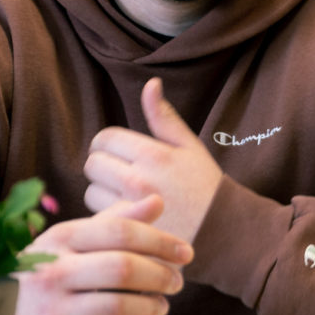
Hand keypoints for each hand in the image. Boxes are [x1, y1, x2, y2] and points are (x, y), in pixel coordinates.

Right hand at [7, 195, 192, 314]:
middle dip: (160, 276)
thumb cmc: (41, 272)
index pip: (120, 231)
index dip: (161, 241)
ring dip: (149, 309)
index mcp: (60, 239)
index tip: (186, 253)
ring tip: (159, 307)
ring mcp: (50, 312)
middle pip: (122, 269)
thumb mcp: (69, 240)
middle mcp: (53, 273)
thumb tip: (157, 201)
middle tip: (175, 283)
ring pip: (117, 309)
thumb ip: (114, 221)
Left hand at [83, 77, 223, 243]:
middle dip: (104, 168)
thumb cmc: (205, 186)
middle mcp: (138, 179)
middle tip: (122, 177)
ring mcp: (131, 208)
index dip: (109, 145)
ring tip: (126, 199)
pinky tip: (125, 216)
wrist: (223, 231)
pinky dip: (106, 216)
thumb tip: (150, 83)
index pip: (104, 138)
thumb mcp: (190, 147)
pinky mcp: (127, 231)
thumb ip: (164, 117)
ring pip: (91, 192)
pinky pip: (98, 216)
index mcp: (153, 154)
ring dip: (103, 194)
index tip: (120, 155)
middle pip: (93, 164)